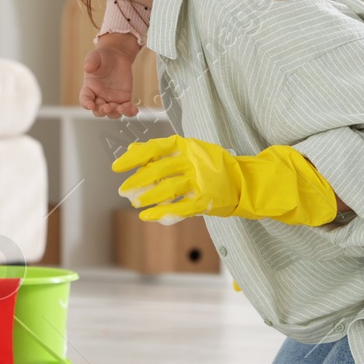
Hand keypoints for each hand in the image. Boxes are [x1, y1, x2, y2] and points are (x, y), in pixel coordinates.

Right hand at [80, 38, 139, 117]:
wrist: (117, 56)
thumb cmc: (103, 57)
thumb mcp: (95, 56)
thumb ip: (90, 62)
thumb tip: (87, 68)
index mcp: (89, 88)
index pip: (85, 99)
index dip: (86, 104)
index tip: (90, 105)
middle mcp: (99, 97)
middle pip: (98, 110)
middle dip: (102, 111)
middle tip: (107, 107)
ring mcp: (112, 99)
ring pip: (112, 113)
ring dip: (116, 113)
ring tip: (122, 108)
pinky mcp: (124, 99)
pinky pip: (126, 109)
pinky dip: (130, 112)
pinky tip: (134, 109)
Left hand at [112, 135, 337, 226]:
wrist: (247, 182)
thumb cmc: (214, 166)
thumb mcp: (190, 152)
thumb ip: (163, 151)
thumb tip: (133, 150)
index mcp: (188, 146)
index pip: (155, 147)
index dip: (134, 157)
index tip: (117, 166)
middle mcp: (194, 161)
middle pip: (157, 170)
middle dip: (136, 182)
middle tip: (123, 191)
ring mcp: (201, 180)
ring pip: (167, 189)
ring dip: (147, 198)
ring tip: (135, 204)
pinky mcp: (206, 200)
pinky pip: (180, 207)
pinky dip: (162, 213)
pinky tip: (149, 217)